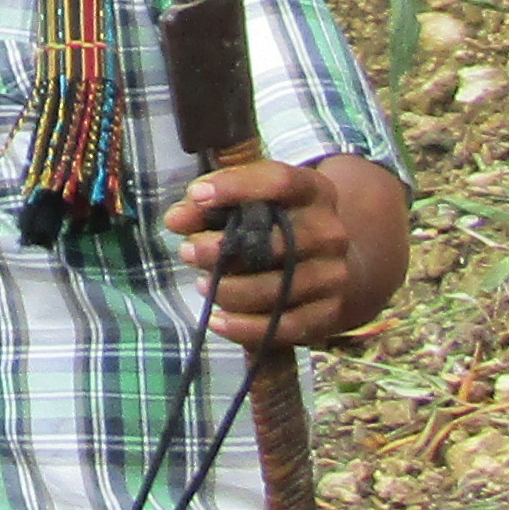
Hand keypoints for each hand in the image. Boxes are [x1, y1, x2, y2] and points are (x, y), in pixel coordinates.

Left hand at [159, 149, 409, 351]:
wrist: (333, 267)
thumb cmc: (278, 228)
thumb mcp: (251, 204)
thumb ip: (209, 206)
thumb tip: (175, 220)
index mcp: (313, 192)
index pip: (280, 181)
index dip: (236, 186)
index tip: (196, 195)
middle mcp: (330, 232)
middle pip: (276, 241)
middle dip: (222, 249)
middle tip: (187, 252)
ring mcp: (333, 274)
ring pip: (277, 288)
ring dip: (230, 291)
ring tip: (202, 285)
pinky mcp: (329, 312)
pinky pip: (285, 326)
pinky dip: (246, 328)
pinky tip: (218, 320)